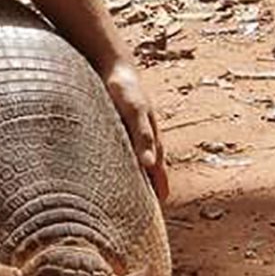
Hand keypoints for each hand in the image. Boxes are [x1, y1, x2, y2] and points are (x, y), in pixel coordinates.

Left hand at [103, 62, 168, 201]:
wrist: (113, 65)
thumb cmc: (124, 88)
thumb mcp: (134, 111)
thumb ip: (142, 136)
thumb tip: (149, 165)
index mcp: (151, 138)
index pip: (158, 170)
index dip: (160, 188)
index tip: (160, 207)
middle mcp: (144, 137)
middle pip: (151, 168)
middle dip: (151, 187)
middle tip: (149, 210)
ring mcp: (132, 132)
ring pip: (138, 161)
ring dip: (139, 177)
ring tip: (135, 195)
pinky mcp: (119, 127)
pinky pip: (124, 151)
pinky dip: (126, 164)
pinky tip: (118, 168)